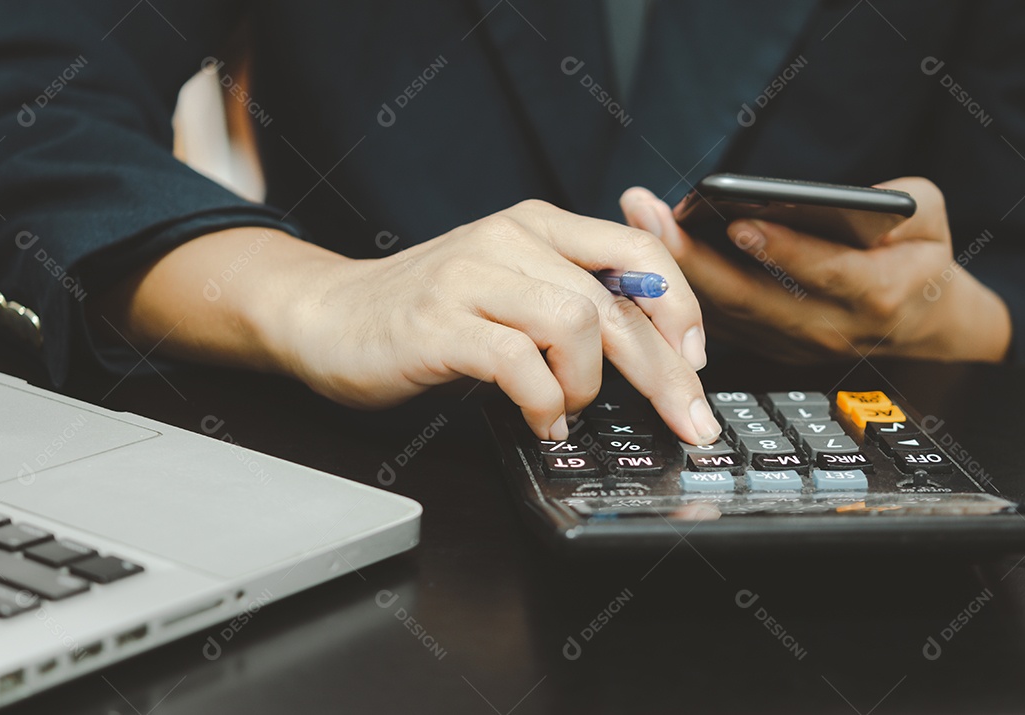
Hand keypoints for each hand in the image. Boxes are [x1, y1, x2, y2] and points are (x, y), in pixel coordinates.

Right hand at [95, 201, 721, 443]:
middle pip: (617, 299)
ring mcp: (471, 278)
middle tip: (688, 419)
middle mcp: (508, 240)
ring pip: (577, 322)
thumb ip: (572, 291)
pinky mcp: (438, 324)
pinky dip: (544, 401)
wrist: (329, 315)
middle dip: (665, 371)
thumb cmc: (427, 310)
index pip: (636, 248)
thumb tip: (656, 327)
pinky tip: (540, 418)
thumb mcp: (510, 283)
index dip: (680, 305)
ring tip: (567, 406)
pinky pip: (519, 363)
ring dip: (588, 382)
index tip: (696, 359)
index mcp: (535, 225)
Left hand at [619, 178, 1010, 362]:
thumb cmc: (921, 259)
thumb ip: (895, 200)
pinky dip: (679, 287)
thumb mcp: (930, 217)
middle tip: (651, 213)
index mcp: (876, 295)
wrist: (921, 324)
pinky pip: (717, 317)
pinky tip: (647, 251)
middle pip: (751, 296)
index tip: (736, 223)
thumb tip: (825, 197)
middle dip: (693, 255)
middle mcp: (827, 327)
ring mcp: (792, 343)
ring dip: (675, 269)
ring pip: (725, 311)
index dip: (781, 250)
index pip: (824, 272)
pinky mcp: (767, 345)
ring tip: (640, 221)